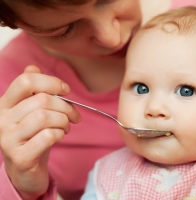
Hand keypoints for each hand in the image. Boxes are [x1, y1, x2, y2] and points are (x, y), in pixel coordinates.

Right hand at [0, 65, 80, 199]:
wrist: (25, 169)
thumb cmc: (32, 136)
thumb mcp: (31, 111)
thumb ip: (32, 90)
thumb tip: (33, 67)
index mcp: (5, 104)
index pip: (26, 81)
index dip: (51, 82)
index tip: (66, 90)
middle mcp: (2, 120)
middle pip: (42, 100)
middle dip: (66, 107)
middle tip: (74, 116)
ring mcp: (8, 139)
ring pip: (45, 117)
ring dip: (64, 121)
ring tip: (67, 127)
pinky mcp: (20, 157)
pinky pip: (47, 136)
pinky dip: (60, 134)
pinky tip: (59, 136)